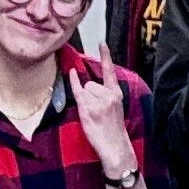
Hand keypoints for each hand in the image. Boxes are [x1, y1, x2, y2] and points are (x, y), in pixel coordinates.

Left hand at [68, 40, 140, 179]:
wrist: (115, 146)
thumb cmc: (113, 130)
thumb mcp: (115, 109)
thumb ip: (106, 96)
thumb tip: (89, 86)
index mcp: (117, 94)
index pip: (110, 71)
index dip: (106, 56)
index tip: (102, 42)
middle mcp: (109, 95)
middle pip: (91, 83)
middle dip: (90, 95)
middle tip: (97, 112)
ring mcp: (98, 101)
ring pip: (84, 89)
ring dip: (85, 100)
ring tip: (93, 115)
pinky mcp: (88, 108)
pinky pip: (78, 91)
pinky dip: (73, 83)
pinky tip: (71, 74)